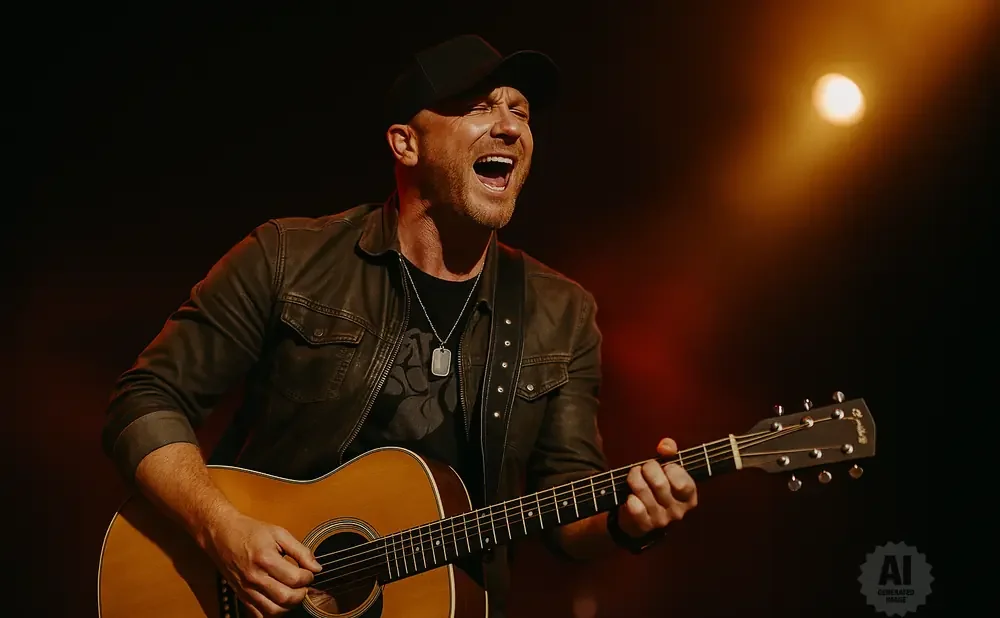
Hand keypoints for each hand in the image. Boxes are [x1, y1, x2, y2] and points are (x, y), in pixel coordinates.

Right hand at [201, 511, 322, 616]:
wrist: (222, 534)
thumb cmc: (250, 531)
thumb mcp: (279, 533)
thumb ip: (300, 551)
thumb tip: (316, 567)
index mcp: (265, 559)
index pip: (295, 579)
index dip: (308, 577)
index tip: (309, 572)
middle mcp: (255, 577)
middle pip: (286, 598)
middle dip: (301, 594)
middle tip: (304, 585)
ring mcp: (246, 589)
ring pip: (273, 611)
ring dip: (289, 605)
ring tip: (293, 592)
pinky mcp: (241, 595)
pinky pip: (258, 615)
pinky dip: (272, 613)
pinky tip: (279, 601)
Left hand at [617, 437, 697, 538]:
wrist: (640, 515)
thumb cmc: (656, 486)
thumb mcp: (667, 467)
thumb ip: (670, 451)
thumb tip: (665, 446)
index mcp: (689, 497)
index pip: (682, 481)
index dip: (670, 468)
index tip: (664, 467)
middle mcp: (678, 511)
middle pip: (660, 484)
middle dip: (647, 468)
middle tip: (643, 468)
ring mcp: (662, 520)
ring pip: (643, 491)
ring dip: (634, 478)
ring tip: (633, 477)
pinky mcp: (645, 525)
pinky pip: (635, 507)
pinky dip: (629, 498)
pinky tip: (630, 496)